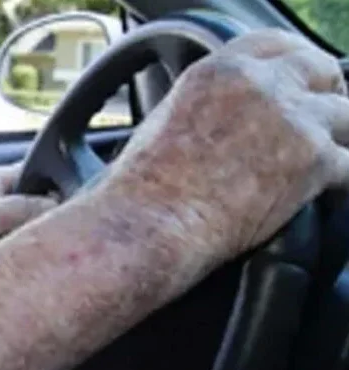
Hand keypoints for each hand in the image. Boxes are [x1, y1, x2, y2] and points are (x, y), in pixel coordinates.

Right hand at [99, 29, 348, 265]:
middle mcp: (260, 85)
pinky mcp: (314, 160)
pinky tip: (326, 191)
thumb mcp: (165, 121)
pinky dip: (342, 179)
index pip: (274, 44)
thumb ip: (204, 105)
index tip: (299, 79)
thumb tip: (220, 119)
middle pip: (320, 69)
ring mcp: (292, 120)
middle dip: (324, 93)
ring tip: (322, 159)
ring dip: (337, 137)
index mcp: (219, 72)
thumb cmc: (146, 186)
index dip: (292, 61)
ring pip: (346, 116)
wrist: (156, 220)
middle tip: (318, 121)